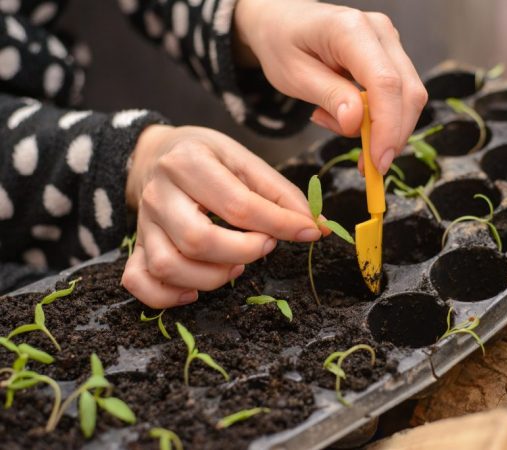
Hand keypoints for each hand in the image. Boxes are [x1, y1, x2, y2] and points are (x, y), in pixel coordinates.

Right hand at [121, 125, 321, 307]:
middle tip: (265, 245)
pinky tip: (196, 289)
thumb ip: (280, 193)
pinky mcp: (136, 245)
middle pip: (198, 240)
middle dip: (244, 252)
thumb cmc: (206, 157)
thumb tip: (316, 226)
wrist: (157, 154)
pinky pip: (139, 282)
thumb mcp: (244, 160)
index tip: (307, 231)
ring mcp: (144, 223)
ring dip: (213, 277)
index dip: (280, 224)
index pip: (238, 205)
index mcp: (188, 163)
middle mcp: (159, 194)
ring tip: (236, 264)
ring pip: (169, 266)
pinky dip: (167, 296)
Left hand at [234, 0, 427, 174]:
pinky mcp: (389, 55)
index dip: (387, 127)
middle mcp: (379, 31)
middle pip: (408, 92)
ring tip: (335, 124)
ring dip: (383, 128)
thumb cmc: (281, 44)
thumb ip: (328, 96)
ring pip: (408, 96)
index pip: (385, 83)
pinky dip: (379, 118)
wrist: (280, 21)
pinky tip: (346, 116)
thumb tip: (356, 122)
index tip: (378, 162)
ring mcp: (388, 41)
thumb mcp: (294, 76)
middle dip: (393, 136)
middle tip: (367, 166)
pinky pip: (397, 95)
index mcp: (350, 29)